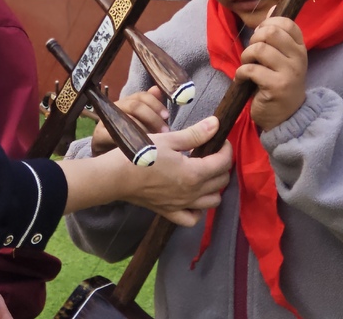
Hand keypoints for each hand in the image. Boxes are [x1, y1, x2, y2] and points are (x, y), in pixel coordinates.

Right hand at [65, 115, 230, 226]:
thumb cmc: (140, 154)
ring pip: (212, 201)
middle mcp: (193, 193)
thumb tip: (216, 124)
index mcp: (195, 173)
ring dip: (214, 187)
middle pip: (221, 181)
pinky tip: (194, 199)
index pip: (223, 162)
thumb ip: (195, 134)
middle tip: (211, 152)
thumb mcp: (168, 140)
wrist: (116, 176)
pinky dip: (198, 210)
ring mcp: (182, 205)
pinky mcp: (169, 212)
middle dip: (222, 165)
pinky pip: (192, 218)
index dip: (226, 148)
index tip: (220, 138)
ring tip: (205, 173)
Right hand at [91, 86, 169, 154]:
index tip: (167, 116)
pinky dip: (128, 139)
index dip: (156, 104)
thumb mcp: (144, 124)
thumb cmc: (130, 140)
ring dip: (143, 129)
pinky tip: (139, 147)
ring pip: (126, 119)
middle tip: (164, 131)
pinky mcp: (99, 135)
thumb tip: (157, 89)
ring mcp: (106, 120)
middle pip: (135, 105)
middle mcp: (115, 107)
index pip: (141, 96)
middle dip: (152, 117)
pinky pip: (114, 134)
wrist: (110, 160)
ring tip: (155, 141)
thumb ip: (151, 108)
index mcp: (127, 102)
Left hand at [236, 15, 307, 130]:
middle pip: (271, 33)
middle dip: (254, 39)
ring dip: (246, 56)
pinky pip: (251, 69)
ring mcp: (290, 72)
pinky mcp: (277, 87)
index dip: (267, 25)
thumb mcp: (282, 57)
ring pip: (259, 49)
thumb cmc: (279, 82)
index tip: (260, 37)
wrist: (286, 117)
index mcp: (300, 48)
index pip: (286, 22)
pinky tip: (243, 79)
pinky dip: (241, 72)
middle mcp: (299, 58)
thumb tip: (273, 8)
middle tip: (252, 53)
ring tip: (247, 66)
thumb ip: (277, 34)